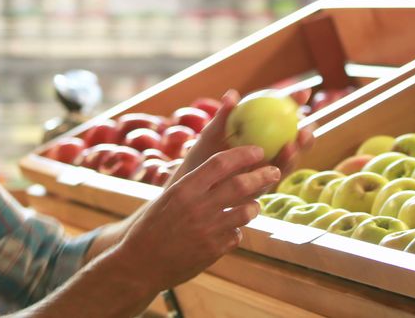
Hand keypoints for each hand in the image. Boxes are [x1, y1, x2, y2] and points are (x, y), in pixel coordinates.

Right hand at [110, 146, 280, 291]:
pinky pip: (237, 234)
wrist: (140, 264)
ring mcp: (208, 230)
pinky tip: (231, 228)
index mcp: (184, 189)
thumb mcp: (169, 198)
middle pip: (241, 185)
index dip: (243, 154)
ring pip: (247, 211)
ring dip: (254, 205)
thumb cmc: (152, 227)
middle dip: (263, 176)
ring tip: (254, 204)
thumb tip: (222, 166)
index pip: (220, 163)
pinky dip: (237, 229)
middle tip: (274, 172)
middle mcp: (197, 207)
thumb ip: (195, 183)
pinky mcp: (214, 251)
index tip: (258, 150)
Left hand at [171, 88, 314, 185]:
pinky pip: (273, 180)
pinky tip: (275, 167)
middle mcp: (270, 151)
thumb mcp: (212, 134)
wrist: (192, 180)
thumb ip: (223, 116)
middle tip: (304, 128)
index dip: (296, 103)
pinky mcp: (261, 188)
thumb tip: (232, 94)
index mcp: (262, 131)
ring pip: (288, 162)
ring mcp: (267, 170)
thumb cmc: (203, 151)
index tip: (303, 92)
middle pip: (295, 142)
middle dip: (306, 136)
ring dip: (294, 155)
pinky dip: (276, 172)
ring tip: (291, 145)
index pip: (283, 115)